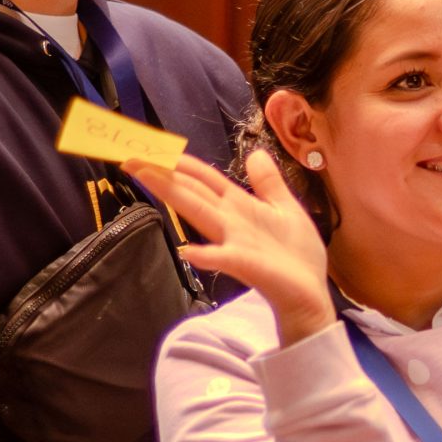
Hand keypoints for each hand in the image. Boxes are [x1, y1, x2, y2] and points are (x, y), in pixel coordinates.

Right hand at [132, 153, 333, 344]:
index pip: (204, 179)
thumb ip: (268, 182)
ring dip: (174, 196)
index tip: (153, 149)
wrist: (310, 293)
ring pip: (200, 213)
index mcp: (239, 206)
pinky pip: (222, 258)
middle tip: (131, 159)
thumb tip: (255, 153)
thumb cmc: (296, 254)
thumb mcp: (286, 208)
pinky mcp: (246, 265)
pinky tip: (186, 252)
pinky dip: (205, 255)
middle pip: (192, 192)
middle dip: (164, 175)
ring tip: (147, 178)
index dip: (180, 163)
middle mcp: (230, 221)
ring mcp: (234, 242)